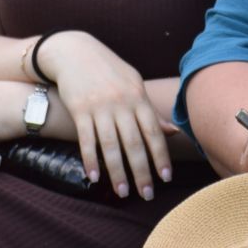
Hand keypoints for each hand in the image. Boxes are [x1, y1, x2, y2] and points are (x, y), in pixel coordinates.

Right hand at [44, 31, 175, 200]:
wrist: (74, 52)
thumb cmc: (109, 71)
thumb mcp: (133, 85)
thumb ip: (150, 111)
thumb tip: (173, 131)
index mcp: (138, 97)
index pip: (153, 132)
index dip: (160, 156)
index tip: (165, 177)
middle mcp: (122, 103)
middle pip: (134, 143)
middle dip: (142, 171)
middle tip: (147, 195)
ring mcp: (100, 107)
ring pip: (111, 145)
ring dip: (117, 172)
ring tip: (123, 192)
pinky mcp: (79, 110)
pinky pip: (86, 140)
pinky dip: (91, 160)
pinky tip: (95, 176)